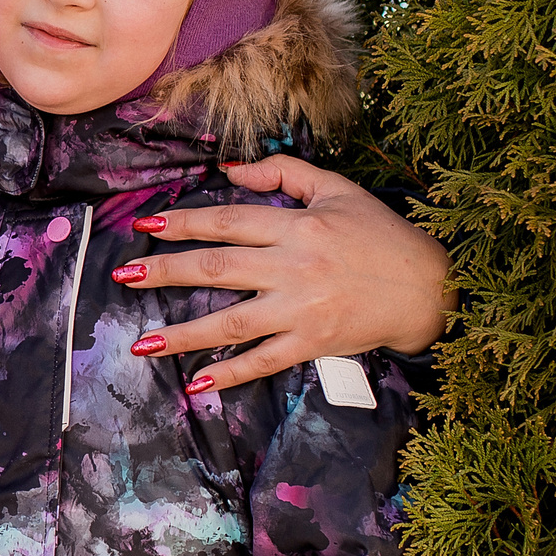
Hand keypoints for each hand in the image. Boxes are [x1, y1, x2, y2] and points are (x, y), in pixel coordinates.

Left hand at [119, 156, 454, 392]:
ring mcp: (302, 309)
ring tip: (142, 343)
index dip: (184, 223)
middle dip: (166, 272)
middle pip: (218, 267)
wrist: (431, 288)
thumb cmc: (381, 236)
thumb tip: (229, 171)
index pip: (228, 222)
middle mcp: (295, 266)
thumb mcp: (338, 190)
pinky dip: (229, 374)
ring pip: (232, 321)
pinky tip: (195, 384)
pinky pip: (264, 360)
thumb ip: (284, 174)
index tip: (146, 227)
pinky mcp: (313, 343)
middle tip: (124, 277)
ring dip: (184, 334)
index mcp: (298, 226)